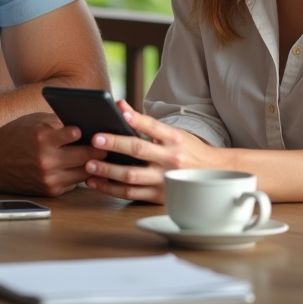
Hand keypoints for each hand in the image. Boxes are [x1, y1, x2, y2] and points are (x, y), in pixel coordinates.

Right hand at [0, 112, 103, 195]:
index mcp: (44, 138)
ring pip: (84, 172)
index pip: (77, 134)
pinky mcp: (49, 191)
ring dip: (96, 164)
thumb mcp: (36, 121)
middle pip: (86, 156)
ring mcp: (49, 178)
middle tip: (115, 143)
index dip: (92, 131)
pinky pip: (74, 183)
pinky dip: (82, 175)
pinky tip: (91, 167)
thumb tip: (88, 125)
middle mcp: (47, 160)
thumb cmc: (15, 135)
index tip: (105, 128)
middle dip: (101, 149)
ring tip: (109, 157)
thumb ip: (60, 123)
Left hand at [84, 101, 217, 203]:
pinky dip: (111, 189)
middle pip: (138, 150)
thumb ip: (146, 123)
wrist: (213, 175)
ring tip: (89, 165)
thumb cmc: (186, 150)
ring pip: (131, 176)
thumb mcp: (173, 132)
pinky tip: (96, 182)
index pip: (153, 126)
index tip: (120, 111)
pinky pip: (131, 193)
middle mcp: (170, 159)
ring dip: (107, 171)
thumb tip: (120, 106)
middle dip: (115, 144)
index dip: (137, 119)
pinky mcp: (159, 197)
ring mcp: (164, 180)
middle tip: (95, 140)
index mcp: (174, 139)